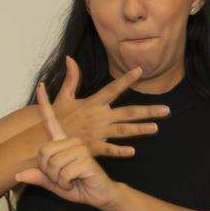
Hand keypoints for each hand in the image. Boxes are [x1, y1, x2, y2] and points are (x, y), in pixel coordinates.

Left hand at [17, 83, 121, 208]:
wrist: (100, 196)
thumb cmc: (78, 186)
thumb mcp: (54, 183)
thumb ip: (38, 177)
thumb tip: (17, 175)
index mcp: (64, 142)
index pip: (51, 121)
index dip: (45, 105)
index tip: (40, 86)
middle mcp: (72, 141)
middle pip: (44, 152)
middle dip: (48, 172)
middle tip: (61, 178)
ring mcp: (80, 148)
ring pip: (53, 164)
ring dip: (57, 179)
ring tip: (69, 180)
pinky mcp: (86, 158)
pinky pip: (63, 173)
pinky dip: (65, 183)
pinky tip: (75, 182)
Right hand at [41, 56, 165, 157]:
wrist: (43, 138)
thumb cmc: (56, 118)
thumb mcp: (63, 96)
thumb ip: (71, 78)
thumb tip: (70, 58)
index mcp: (92, 103)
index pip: (113, 88)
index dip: (126, 79)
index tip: (140, 70)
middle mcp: (98, 116)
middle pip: (127, 112)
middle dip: (148, 111)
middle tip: (166, 110)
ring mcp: (96, 132)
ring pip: (122, 131)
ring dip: (140, 130)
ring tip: (156, 128)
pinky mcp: (91, 147)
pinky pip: (108, 149)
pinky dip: (119, 151)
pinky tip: (133, 152)